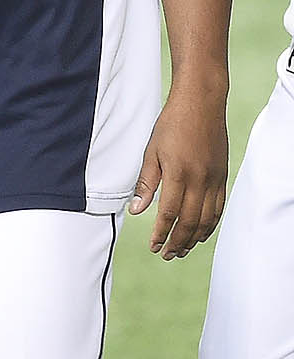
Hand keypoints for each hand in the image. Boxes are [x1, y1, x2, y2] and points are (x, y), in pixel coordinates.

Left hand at [128, 90, 228, 259]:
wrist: (201, 104)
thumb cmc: (172, 124)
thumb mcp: (151, 151)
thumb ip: (145, 183)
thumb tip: (136, 209)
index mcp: (179, 174)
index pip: (169, 213)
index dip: (160, 233)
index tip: (153, 245)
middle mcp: (200, 180)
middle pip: (190, 222)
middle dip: (177, 242)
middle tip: (166, 255)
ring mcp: (214, 180)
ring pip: (207, 219)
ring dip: (194, 238)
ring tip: (181, 249)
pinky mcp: (222, 177)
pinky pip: (218, 208)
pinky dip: (210, 224)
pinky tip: (200, 232)